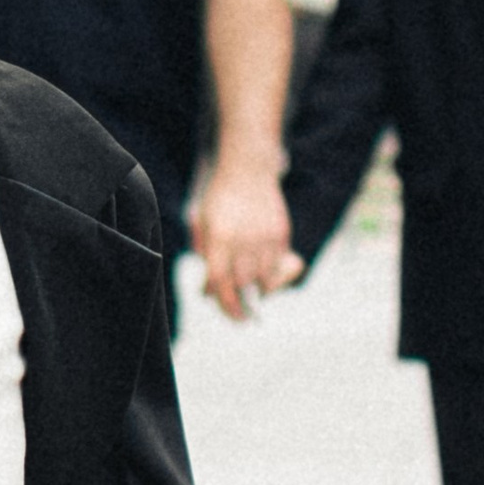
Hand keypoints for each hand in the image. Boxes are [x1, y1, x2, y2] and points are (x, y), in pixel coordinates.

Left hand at [191, 163, 302, 321]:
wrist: (247, 167)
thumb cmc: (219, 197)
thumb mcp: (202, 222)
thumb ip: (205, 257)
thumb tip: (209, 293)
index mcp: (219, 237)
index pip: (221, 281)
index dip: (225, 304)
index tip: (232, 317)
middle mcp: (243, 239)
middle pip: (242, 283)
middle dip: (241, 302)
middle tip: (241, 314)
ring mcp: (264, 235)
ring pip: (265, 278)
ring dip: (259, 291)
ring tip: (255, 296)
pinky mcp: (281, 232)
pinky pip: (279, 264)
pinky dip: (273, 275)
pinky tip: (267, 277)